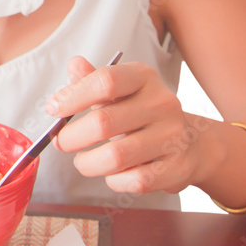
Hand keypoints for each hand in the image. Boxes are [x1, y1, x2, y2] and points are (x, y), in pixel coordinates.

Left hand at [47, 56, 203, 195]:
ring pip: (116, 156)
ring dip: (88, 163)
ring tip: (82, 162)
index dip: (73, 96)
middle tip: (61, 142)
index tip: (53, 109)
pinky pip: (135, 180)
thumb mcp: (121, 91)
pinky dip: (115, 180)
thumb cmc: (143, 114)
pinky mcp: (177, 167)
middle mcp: (162, 103)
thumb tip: (74, 64)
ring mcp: (172, 136)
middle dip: (72, 137)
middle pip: (103, 122)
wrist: (192, 142)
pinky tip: (111, 174)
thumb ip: (94, 79)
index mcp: (144, 77)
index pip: (105, 80)